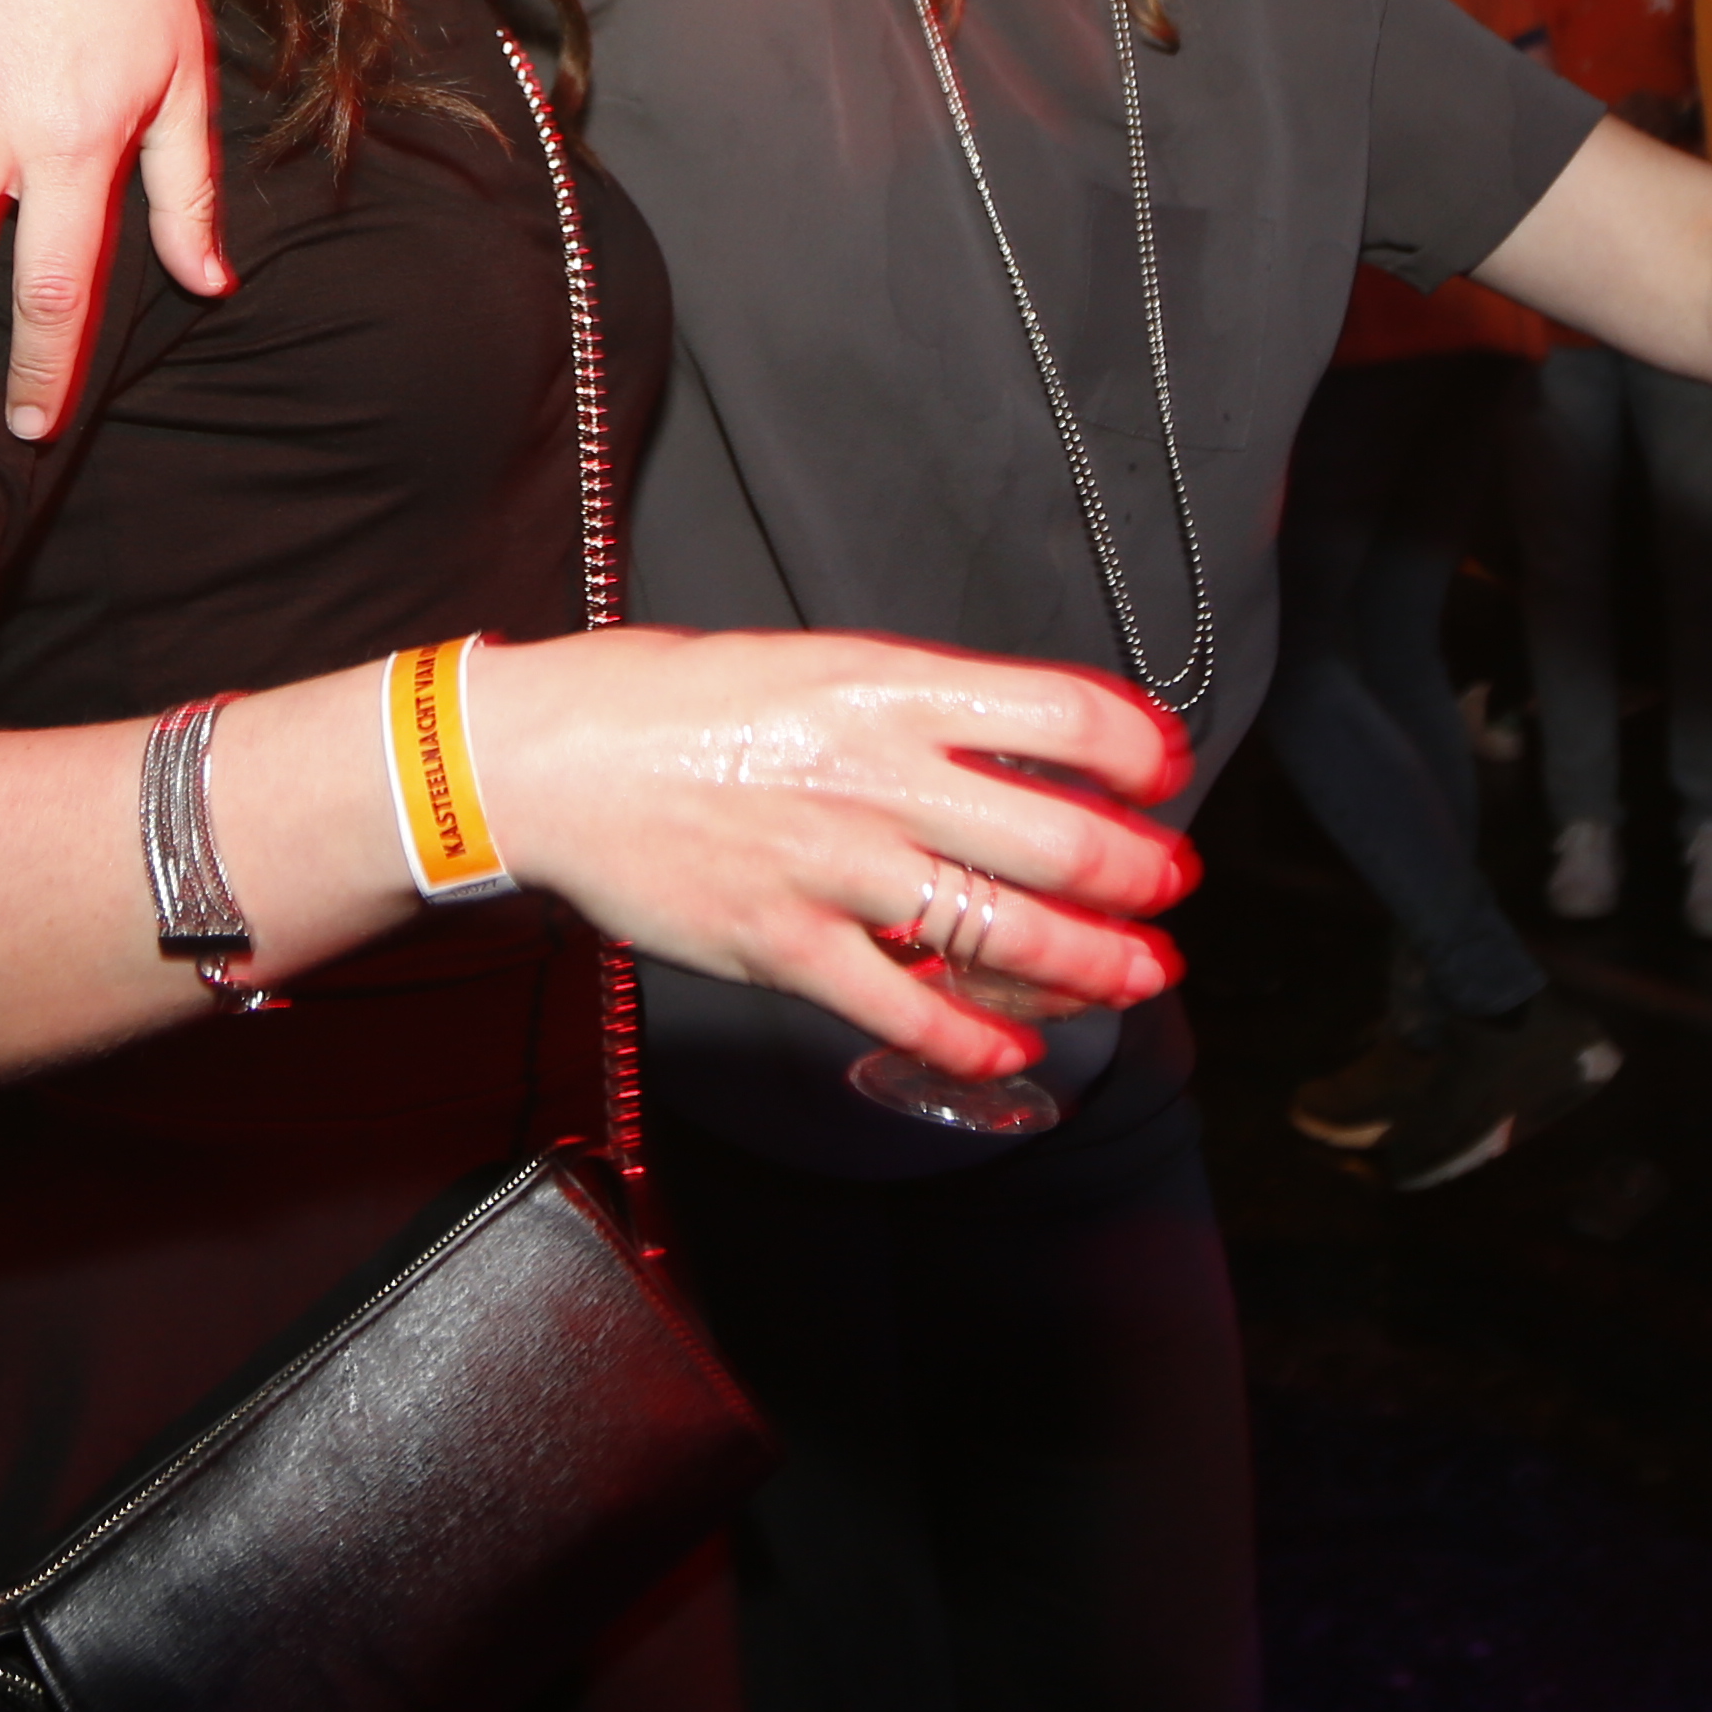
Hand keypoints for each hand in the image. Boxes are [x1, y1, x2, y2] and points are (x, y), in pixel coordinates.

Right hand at [460, 627, 1197, 1082]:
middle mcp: (873, 776)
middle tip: (1169, 886)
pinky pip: (906, 1009)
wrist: (542, 762)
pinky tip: (1014, 1048)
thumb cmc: (670, 703)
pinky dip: (974, 1038)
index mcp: (884, 688)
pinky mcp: (783, 946)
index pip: (1061, 714)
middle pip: (1059, 838)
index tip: (1164, 769)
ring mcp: (831, 869)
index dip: (1138, 748)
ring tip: (1135, 972)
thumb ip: (913, 706)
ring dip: (1093, 964)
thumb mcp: (811, 663)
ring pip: (1003, 932)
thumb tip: (1019, 748)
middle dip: (1142, 874)